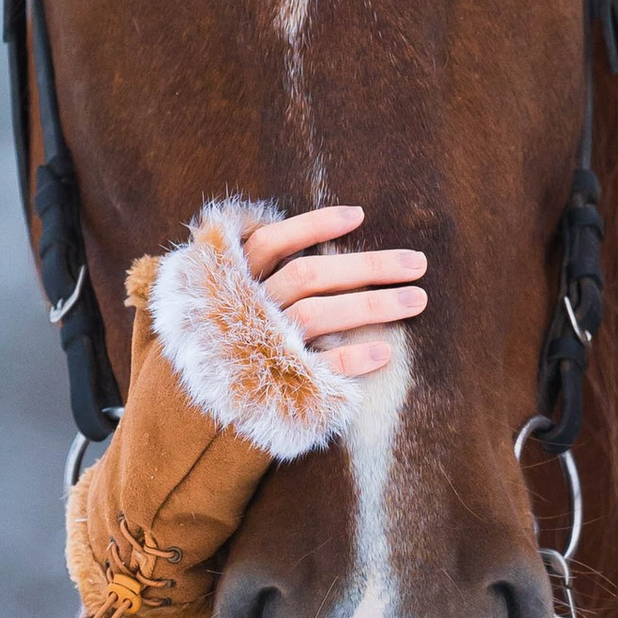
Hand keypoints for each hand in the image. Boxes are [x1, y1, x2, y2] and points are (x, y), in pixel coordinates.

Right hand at [243, 204, 427, 379]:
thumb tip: (318, 227)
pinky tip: (384, 353)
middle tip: (418, 264)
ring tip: (418, 300)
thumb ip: (262, 257)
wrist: (198, 401)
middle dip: (367, 267)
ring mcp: (259, 343)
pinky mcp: (274, 379)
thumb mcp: (226, 288)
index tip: (360, 216)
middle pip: (308, 275)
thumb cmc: (229, 331)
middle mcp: (246, 305)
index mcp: (234, 278)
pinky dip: (350, 359)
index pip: (272, 242)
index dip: (312, 226)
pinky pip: (316, 366)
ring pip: (315, 315)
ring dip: (372, 307)